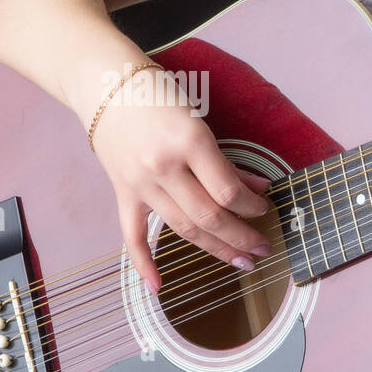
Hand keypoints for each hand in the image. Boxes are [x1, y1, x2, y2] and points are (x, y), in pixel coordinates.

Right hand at [91, 71, 270, 293]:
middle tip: (263, 249)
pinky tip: (159, 286)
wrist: (105, 85)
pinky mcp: (123, 192)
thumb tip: (259, 191)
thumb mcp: (201, 123)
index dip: (253, 208)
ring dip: (216, 249)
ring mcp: (140, 183)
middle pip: (209, 217)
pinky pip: (132, 234)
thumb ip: (227, 162)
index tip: (266, 210)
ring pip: (182, 229)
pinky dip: (144, 262)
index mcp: (189, 143)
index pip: (228, 192)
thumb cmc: (160, 97)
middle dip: (241, 237)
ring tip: (241, 261)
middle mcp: (163, 167)